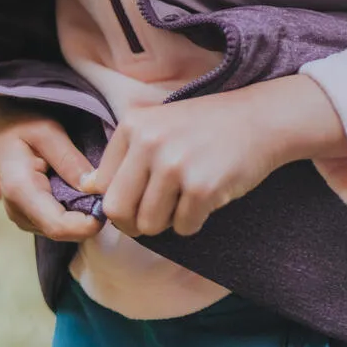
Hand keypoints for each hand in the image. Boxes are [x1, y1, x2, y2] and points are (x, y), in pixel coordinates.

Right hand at [0, 99, 101, 241]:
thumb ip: (69, 160)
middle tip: (109, 193)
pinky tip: (82, 190)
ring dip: (82, 215)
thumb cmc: (22, 120)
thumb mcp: (47, 131)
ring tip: (95, 188)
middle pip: (62, 232)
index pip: (58, 226)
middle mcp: (18, 211)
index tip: (110, 205)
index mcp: (19, 190)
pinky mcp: (29, 216)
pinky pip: (57, 223)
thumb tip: (93, 187)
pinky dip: (74, 211)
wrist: (0, 123)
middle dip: (89, 219)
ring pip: (61, 231)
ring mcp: (22, 217)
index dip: (88, 224)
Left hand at [80, 75, 346, 237]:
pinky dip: (194, 222)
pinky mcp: (201, 186)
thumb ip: (124, 155)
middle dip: (135, 223)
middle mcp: (148, 143)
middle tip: (157, 215)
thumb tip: (89, 189)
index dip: (119, 202)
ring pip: (149, 225)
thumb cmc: (205, 127)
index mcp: (132, 126)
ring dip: (168, 222)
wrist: (258, 119)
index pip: (102, 186)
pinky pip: (184, 227)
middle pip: (118, 212)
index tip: (139, 199)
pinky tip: (207, 197)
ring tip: (185, 200)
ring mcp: (174, 165)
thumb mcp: (157, 126)